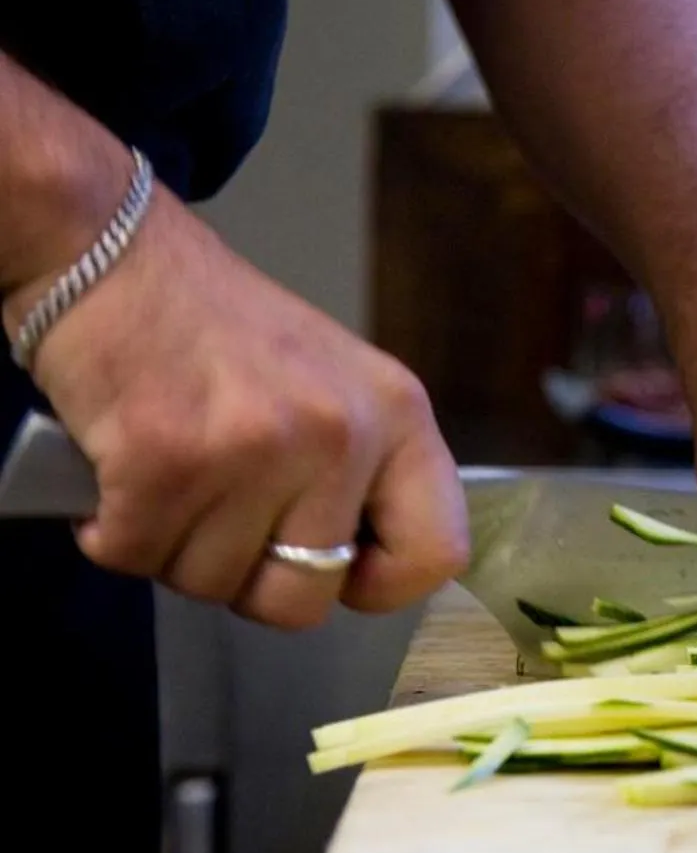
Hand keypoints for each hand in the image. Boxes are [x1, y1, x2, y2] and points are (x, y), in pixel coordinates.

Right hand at [8, 178, 467, 628]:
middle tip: (216, 516)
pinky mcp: (165, 461)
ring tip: (167, 473)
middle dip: (246, 579)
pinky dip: (112, 531)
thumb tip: (354, 572)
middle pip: (302, 601)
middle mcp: (338, 434)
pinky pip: (138, 555)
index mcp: (395, 415)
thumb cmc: (213, 326)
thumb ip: (359, 474)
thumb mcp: (331, 384)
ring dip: (171, 546)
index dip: (377, 584)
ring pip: (211, 583)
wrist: (105, 252)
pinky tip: (118, 475)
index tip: (333, 569)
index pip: (436, 554)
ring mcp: (254, 450)